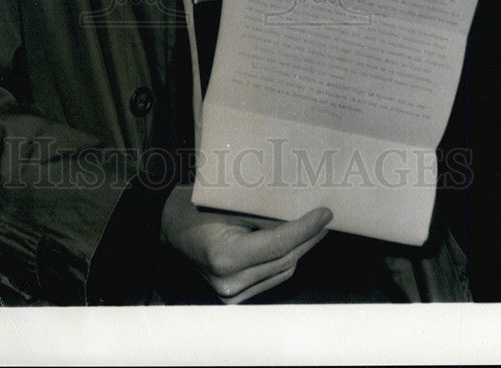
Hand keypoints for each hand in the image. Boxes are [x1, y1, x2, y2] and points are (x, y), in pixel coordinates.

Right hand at [160, 184, 331, 302]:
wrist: (172, 226)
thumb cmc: (198, 206)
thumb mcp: (230, 202)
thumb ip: (264, 212)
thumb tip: (300, 208)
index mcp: (225, 258)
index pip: (278, 244)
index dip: (306, 228)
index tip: (326, 213)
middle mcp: (230, 283)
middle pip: (284, 259)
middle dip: (309, 238)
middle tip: (327, 217)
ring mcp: (232, 295)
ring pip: (283, 271)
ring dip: (301, 249)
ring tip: (316, 227)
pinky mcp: (235, 297)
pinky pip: (272, 277)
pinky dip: (286, 259)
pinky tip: (296, 242)